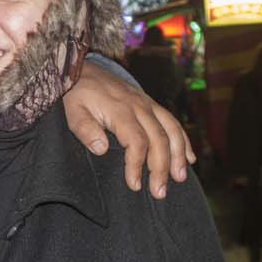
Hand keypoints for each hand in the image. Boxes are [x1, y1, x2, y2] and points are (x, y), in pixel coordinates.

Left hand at [62, 62, 193, 197]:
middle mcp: (139, 106)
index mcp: (120, 110)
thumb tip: (101, 148)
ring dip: (178, 155)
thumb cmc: (77, 94)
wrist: (82, 69)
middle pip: (159, 139)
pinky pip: (172, 122)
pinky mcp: (150, 103)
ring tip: (180, 178)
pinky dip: (183, 140)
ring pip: (171, 130)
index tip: (134, 185)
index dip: (137, 165)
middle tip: (159, 193)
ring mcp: (147, 103)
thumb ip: (85, 129)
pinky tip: (189, 158)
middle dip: (161, 168)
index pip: (137, 141)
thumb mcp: (72, 111)